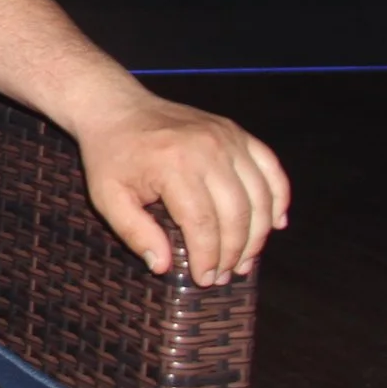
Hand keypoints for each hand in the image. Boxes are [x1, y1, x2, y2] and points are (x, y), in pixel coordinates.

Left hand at [72, 95, 289, 285]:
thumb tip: (163, 266)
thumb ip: (134, 232)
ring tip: (244, 260)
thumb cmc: (111, 155)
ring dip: (258, 234)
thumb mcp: (107, 197)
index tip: (205, 278)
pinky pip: (271, 169)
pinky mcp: (237, 132)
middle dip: (234, 252)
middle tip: (224, 274)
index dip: (208, 257)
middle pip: (236, 213)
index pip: (203, 223)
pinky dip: (279, 199)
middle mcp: (207, 148)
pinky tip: (276, 224)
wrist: (117, 108)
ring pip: (260, 196)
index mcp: (174, 165)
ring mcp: (227, 137)